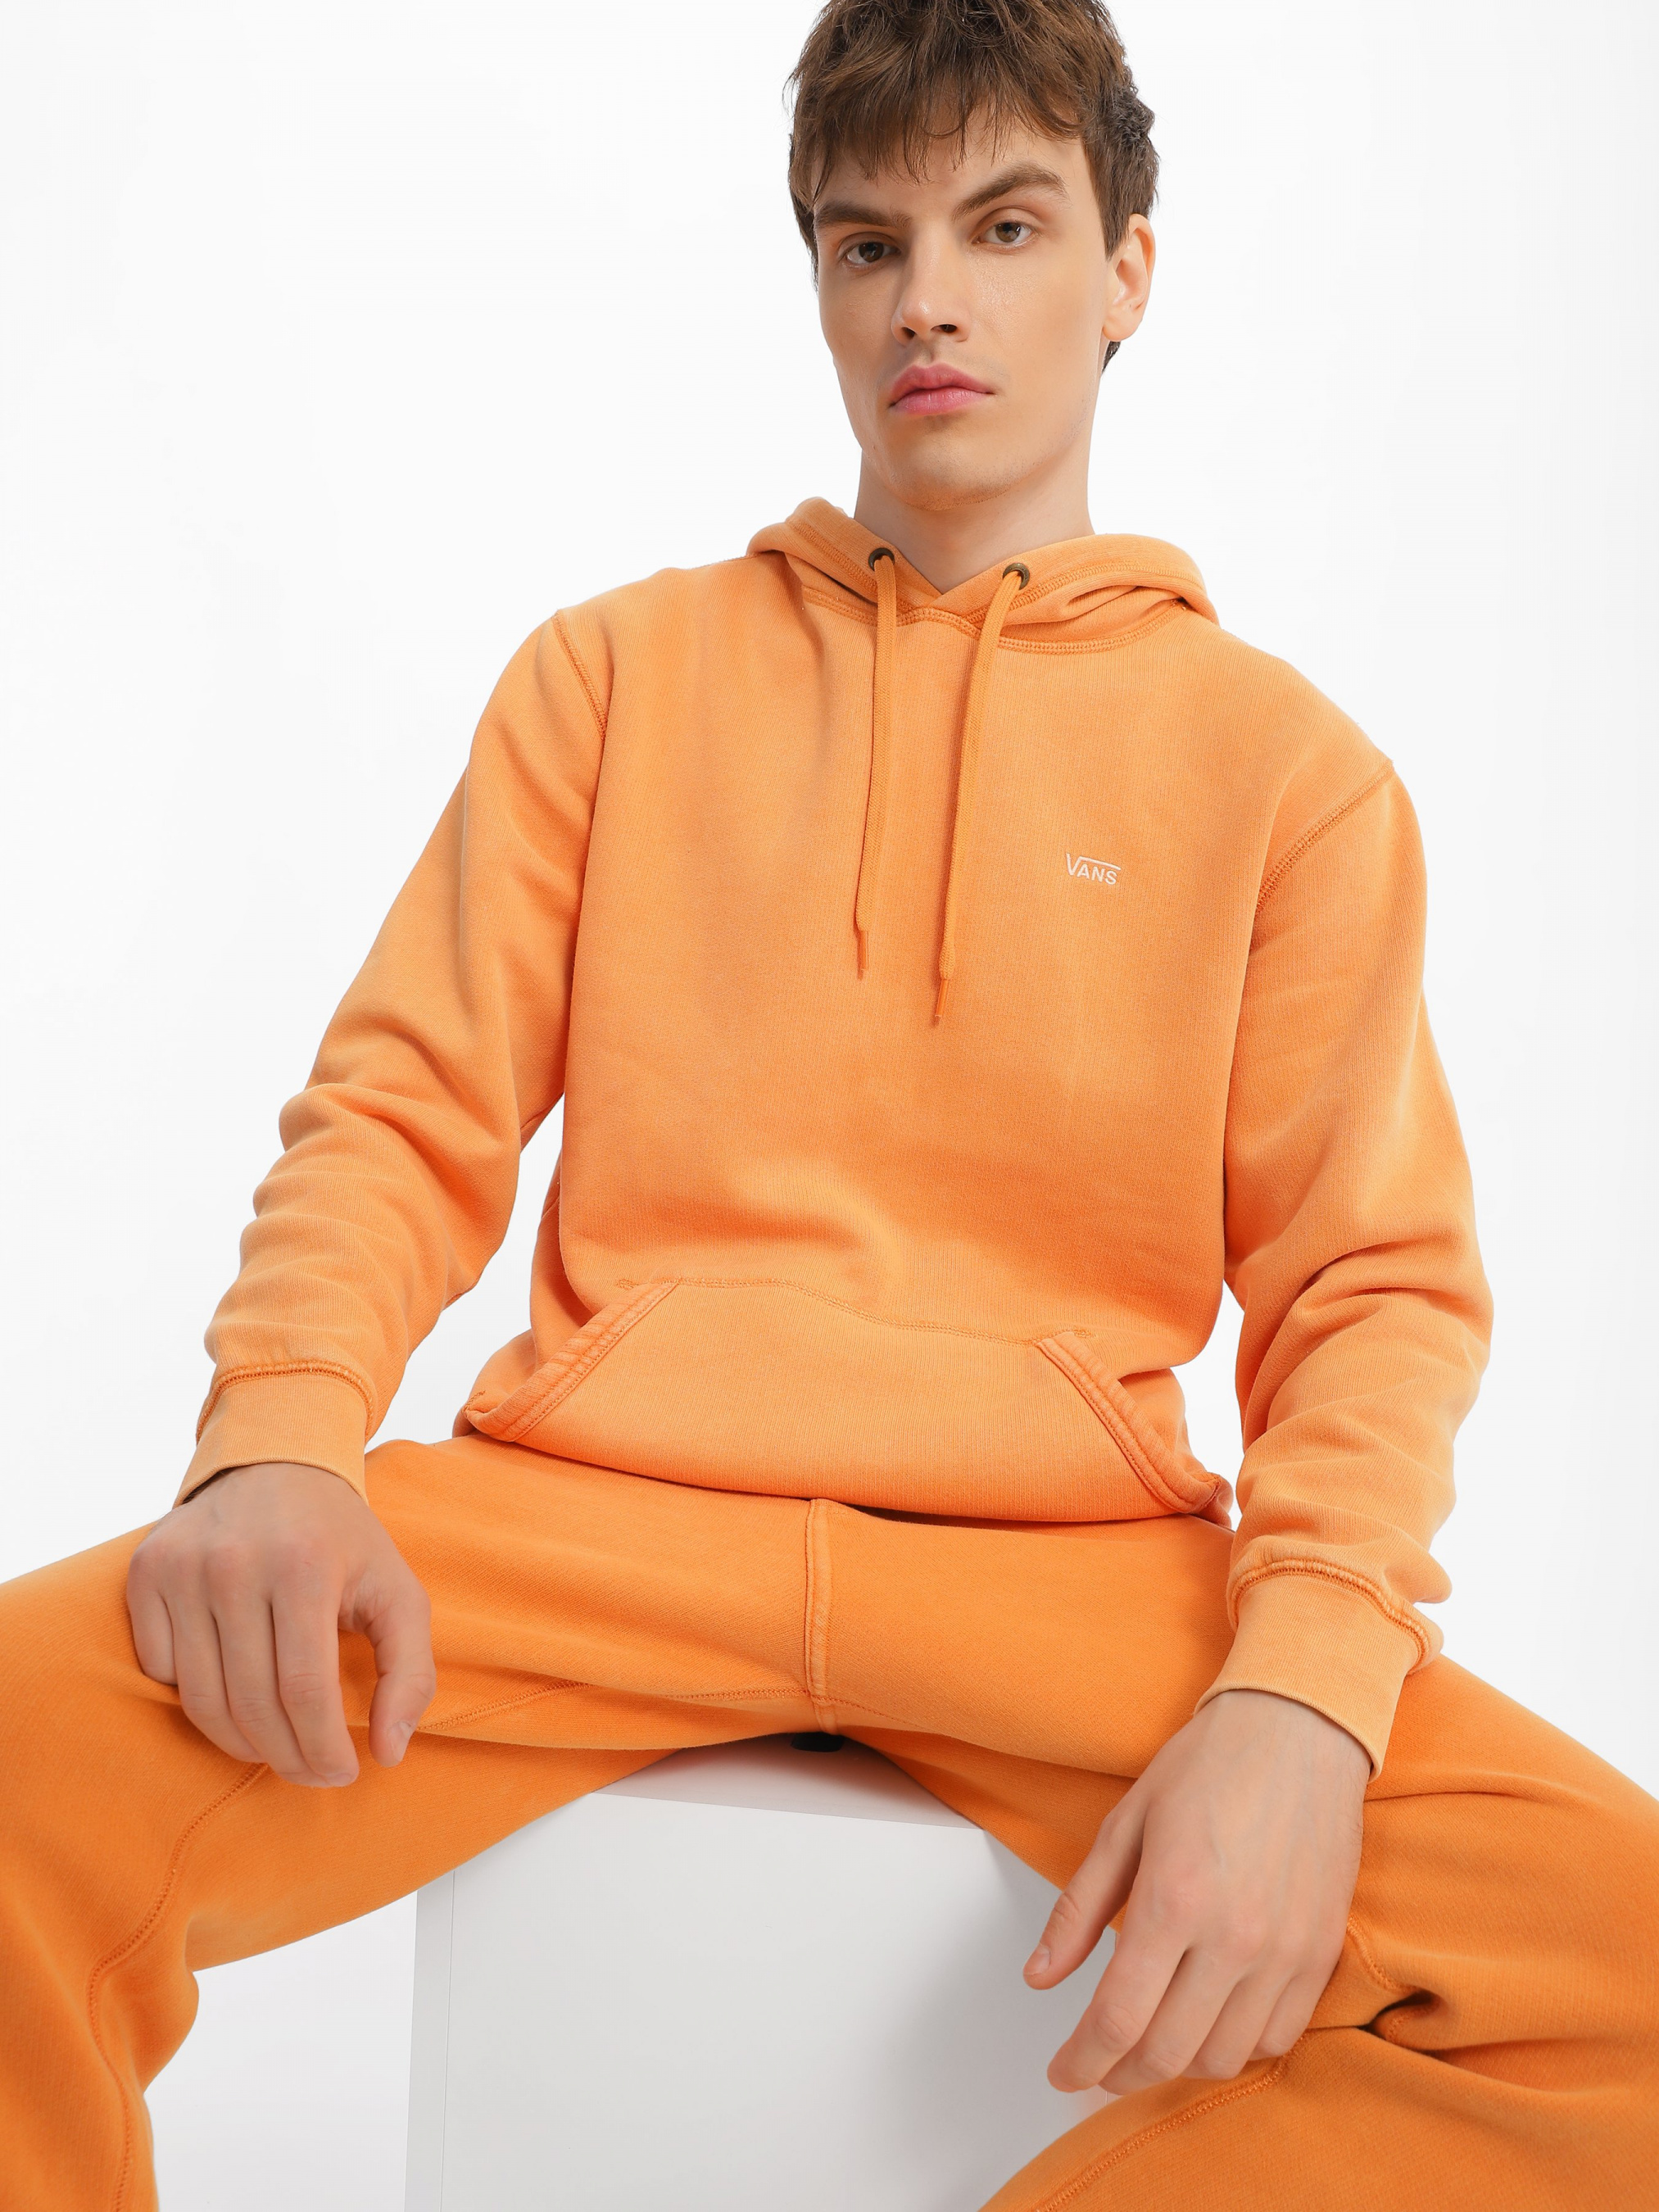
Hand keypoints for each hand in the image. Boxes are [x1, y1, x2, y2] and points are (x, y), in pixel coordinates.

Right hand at [127, 1461, 435, 1786]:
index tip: (343, 1773)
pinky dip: (198, 1697)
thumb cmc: (343, 1540)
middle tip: (312, 1771)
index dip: (323, 1748)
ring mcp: (182, 1567)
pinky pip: (161, 1670)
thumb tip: (390, 1751)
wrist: (276, 1463)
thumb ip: (411, 1672)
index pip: (304, 1692)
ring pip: (201, 1699)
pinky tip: (233, 1689)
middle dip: (288, 1757)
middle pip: (252, 1703)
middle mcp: (235, 1564)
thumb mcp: (399, 1591)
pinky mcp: (145, 1572)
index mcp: (304, 1566)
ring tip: (276, 1748)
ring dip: (242, 1743)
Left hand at [1025, 1688, 1367, 2094]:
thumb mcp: (1125, 1824)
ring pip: (1223, 2057)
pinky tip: (1208, 2023)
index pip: (1118, 2019)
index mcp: (1174, 1899)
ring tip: (1148, 2043)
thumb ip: (1079, 1909)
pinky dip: (1236, 2047)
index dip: (1082, 2061)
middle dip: (1118, 2074)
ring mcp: (1285, 1951)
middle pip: (1167, 2052)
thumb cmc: (1209, 1765)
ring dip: (1177, 2065)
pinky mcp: (1321, 1953)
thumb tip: (1039, 1976)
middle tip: (1095, 2065)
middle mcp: (1235, 1937)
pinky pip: (1277, 2036)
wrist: (1299, 1730)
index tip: (1062, 2071)